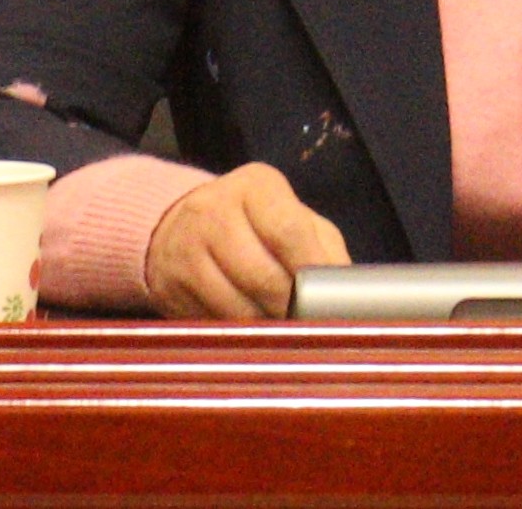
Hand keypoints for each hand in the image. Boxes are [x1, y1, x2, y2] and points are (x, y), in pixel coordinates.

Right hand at [143, 163, 350, 318]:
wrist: (179, 226)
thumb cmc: (255, 225)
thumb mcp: (294, 220)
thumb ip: (325, 251)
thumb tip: (350, 294)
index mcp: (256, 186)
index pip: (289, 231)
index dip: (311, 272)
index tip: (328, 301)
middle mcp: (214, 210)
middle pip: (262, 277)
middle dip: (292, 310)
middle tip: (310, 327)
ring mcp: (187, 248)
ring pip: (238, 308)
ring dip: (268, 328)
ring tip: (285, 332)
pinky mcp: (170, 285)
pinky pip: (214, 323)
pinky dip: (239, 336)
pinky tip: (252, 331)